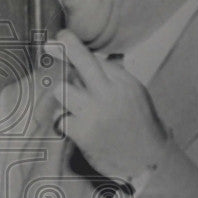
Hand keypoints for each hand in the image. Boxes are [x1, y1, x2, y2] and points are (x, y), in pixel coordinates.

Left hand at [53, 29, 168, 179]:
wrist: (148, 159)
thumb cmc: (139, 125)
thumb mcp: (135, 94)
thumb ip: (118, 75)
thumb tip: (107, 56)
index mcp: (123, 82)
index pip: (94, 57)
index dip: (74, 46)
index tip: (61, 38)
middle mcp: (109, 93)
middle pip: (82, 61)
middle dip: (63, 48)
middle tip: (49, 44)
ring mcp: (95, 113)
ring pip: (63, 90)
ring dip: (60, 94)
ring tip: (66, 101)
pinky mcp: (84, 133)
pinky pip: (60, 119)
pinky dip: (61, 121)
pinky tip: (70, 125)